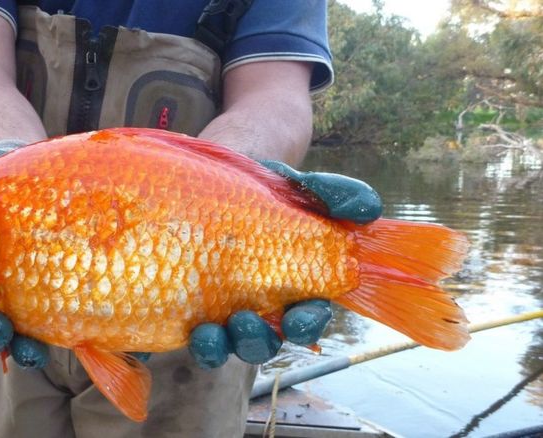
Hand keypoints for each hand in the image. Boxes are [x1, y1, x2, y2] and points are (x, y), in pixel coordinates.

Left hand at [186, 160, 380, 368]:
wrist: (213, 184)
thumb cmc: (264, 191)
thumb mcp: (298, 187)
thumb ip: (334, 195)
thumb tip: (367, 210)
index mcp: (295, 286)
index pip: (309, 317)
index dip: (308, 324)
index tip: (298, 318)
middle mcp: (263, 307)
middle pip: (270, 341)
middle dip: (261, 340)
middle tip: (247, 321)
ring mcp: (228, 313)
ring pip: (235, 346)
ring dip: (228, 345)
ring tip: (216, 328)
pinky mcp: (196, 311)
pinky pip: (201, 343)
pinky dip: (203, 345)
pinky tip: (197, 331)